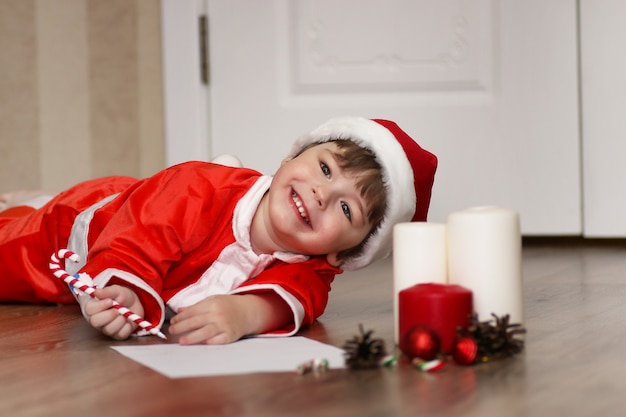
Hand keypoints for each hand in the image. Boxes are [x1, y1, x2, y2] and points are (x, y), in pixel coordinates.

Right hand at [83, 285, 143, 339]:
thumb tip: (97, 292)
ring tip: (124, 312)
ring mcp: (107, 329)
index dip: (99, 306)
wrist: (135, 303)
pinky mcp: (117, 335)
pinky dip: (128, 325)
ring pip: (109, 329)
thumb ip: (107, 292)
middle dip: (109, 314)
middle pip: (95, 322)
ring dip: (120, 319)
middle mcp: (98, 320)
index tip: (110, 301)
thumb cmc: (122, 297)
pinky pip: (121, 334)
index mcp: (94, 308)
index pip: (89, 310)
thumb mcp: (117, 291)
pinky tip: (128, 319)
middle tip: (118, 309)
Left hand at [169, 293, 291, 344]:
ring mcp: (224, 325)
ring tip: (181, 341)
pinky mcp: (230, 335)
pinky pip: (217, 341)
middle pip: (195, 322)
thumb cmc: (228, 306)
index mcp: (213, 303)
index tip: (172, 322)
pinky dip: (208, 342)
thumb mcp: (213, 300)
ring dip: (191, 337)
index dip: (180, 318)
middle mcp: (218, 314)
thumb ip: (196, 306)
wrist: (248, 312)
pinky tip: (200, 344)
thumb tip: (179, 311)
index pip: (192, 311)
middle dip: (181, 327)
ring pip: (204, 332)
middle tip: (172, 331)